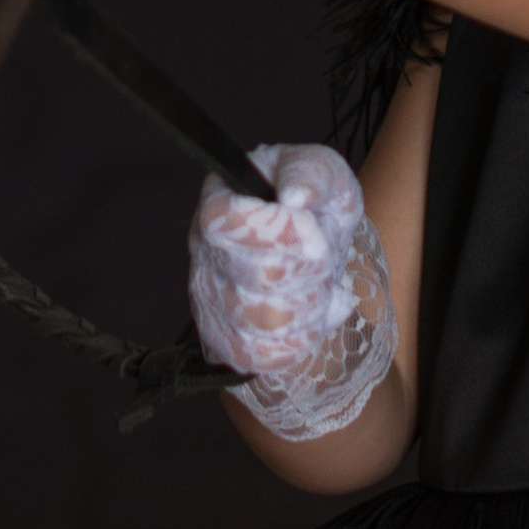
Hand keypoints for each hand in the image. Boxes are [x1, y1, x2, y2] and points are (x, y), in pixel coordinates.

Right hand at [187, 141, 397, 439]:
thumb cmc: (315, 209)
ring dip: (312, 305)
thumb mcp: (325, 174)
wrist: (316, 261)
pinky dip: (304, 337)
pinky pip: (267, 354)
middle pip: (258, 276)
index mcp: (219, 199)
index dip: (277, 230)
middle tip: (324, 257)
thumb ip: (311, 173)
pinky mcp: (226, 342)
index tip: (315, 231)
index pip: (224, 221)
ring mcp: (210, 301)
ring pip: (268, 322)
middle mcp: (203, 252)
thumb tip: (294, 196)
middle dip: (311, 269)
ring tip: (319, 286)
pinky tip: (311, 316)